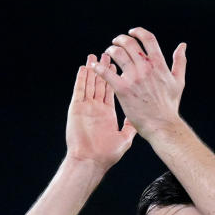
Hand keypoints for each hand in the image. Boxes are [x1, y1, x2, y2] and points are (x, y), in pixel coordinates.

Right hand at [66, 53, 137, 169]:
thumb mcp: (123, 138)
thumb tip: (138, 119)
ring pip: (90, 84)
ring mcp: (86, 107)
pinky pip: (80, 90)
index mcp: (107, 113)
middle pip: (101, 83)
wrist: (90, 162)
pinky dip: (82, 79)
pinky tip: (85, 68)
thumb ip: (130, 127)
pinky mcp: (76, 109)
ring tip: (95, 55)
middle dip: (104, 69)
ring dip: (93, 70)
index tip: (119, 65)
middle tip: (108, 53)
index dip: (115, 77)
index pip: (112, 90)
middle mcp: (96, 108)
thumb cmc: (106, 154)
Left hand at [91, 27, 186, 136]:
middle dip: (120, 40)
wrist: (162, 125)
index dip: (138, 32)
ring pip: (117, 54)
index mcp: (159, 64)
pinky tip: (94, 66)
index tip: (131, 32)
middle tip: (115, 42)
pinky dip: (99, 68)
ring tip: (107, 53)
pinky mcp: (123, 89)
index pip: (148, 39)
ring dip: (110, 51)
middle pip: (129, 43)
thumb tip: (182, 46)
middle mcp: (146, 68)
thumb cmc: (169, 106)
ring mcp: (134, 78)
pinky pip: (107, 73)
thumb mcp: (178, 81)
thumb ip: (179, 62)